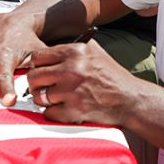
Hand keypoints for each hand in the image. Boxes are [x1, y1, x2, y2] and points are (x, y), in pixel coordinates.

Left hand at [24, 41, 146, 125]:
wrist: (130, 99)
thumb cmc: (111, 76)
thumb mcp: (94, 52)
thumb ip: (71, 49)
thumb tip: (45, 54)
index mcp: (75, 52)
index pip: (37, 56)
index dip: (37, 65)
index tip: (41, 71)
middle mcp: (72, 69)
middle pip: (33, 77)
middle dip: (36, 84)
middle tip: (44, 87)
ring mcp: (72, 91)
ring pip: (38, 97)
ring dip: (44, 100)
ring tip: (56, 99)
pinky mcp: (74, 111)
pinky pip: (48, 113)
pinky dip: (54, 114)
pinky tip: (64, 109)